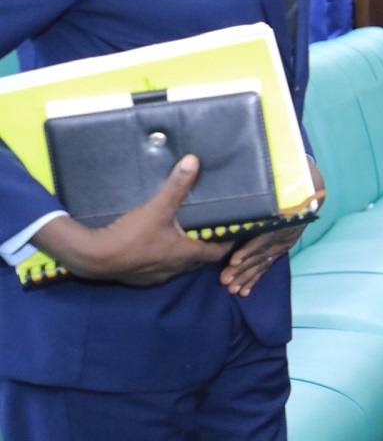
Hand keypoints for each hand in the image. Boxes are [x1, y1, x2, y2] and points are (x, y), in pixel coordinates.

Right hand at [32, 154, 230, 284]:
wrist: (93, 258)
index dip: (226, 244)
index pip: (216, 252)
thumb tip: (194, 161)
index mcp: (185, 254)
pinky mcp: (138, 279)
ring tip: (184, 239)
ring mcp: (155, 276)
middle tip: (209, 233)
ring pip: (177, 267)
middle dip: (205, 248)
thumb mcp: (158, 207)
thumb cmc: (131, 234)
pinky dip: (162, 261)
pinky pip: (157, 271)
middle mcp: (174, 269)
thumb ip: (176, 185)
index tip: (232, 234)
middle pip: (198, 261)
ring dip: (183, 256)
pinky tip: (155, 249)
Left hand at [219, 157, 319, 295]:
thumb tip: (240, 180)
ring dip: (247, 277)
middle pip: (261, 254)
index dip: (249, 249)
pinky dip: (256, 278)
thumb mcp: (279, 184)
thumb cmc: (289, 184)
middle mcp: (283, 235)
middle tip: (225, 281)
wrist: (310, 191)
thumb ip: (264, 189)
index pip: (264, 237)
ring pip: (263, 263)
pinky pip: (267, 266)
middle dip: (243, 269)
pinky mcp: (281, 249)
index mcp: (281, 219)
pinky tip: (246, 291)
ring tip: (232, 289)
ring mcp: (283, 243)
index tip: (233, 259)